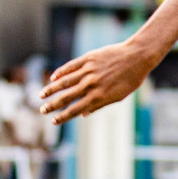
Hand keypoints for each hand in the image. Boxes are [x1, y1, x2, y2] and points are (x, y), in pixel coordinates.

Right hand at [39, 41, 155, 124]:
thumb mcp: (118, 96)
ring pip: (65, 81)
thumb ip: (99, 105)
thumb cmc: (130, 79)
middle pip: (67, 97)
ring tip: (41, 94)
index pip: (76, 109)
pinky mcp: (88, 58)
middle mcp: (91, 84)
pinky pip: (71, 66)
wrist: (137, 57)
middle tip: (41, 110)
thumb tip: (83, 114)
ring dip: (51, 89)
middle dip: (52, 105)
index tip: (53, 121)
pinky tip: (52, 78)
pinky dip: (60, 72)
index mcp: (99, 96)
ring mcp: (89, 70)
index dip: (63, 116)